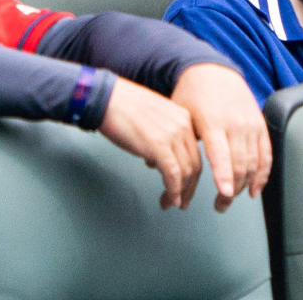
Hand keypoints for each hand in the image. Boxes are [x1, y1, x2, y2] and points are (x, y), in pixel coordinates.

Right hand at [98, 77, 201, 209]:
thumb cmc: (123, 108)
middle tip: (183, 202)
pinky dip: (174, 190)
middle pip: (195, 164)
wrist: (107, 98)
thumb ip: (160, 138)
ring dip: (180, 193)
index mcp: (184, 118)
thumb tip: (155, 161)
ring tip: (173, 204)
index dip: (192, 174)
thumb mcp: (152, 121)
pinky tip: (171, 199)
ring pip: (186, 171)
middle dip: (189, 187)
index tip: (186, 187)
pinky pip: (173, 173)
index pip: (195, 152)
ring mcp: (173, 135)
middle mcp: (184, 126)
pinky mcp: (159, 145)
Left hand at [170, 63, 271, 211]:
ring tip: (234, 198)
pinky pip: (267, 153)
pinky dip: (263, 172)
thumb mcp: (178, 114)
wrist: (214, 71)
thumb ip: (172, 140)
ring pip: (254, 161)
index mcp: (213, 121)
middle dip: (232, 189)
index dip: (224, 175)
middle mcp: (235, 123)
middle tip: (220, 205)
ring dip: (247, 184)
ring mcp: (250, 124)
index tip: (225, 192)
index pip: (221, 153)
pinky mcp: (260, 124)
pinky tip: (256, 188)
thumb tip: (153, 164)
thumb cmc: (193, 93)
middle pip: (240, 163)